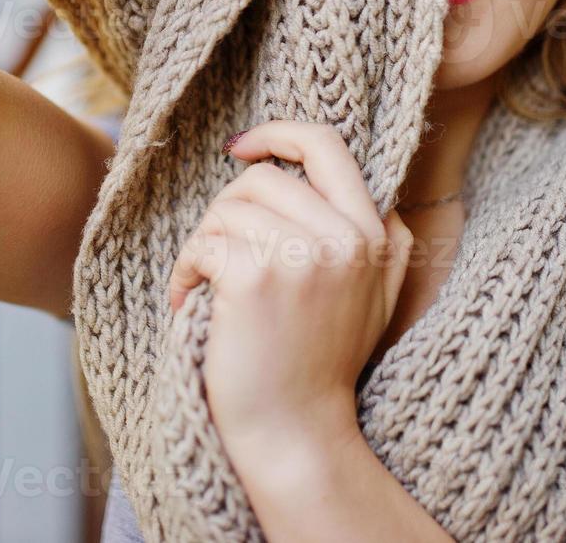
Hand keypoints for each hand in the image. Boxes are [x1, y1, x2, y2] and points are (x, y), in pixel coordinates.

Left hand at [168, 120, 413, 451]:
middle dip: (227, 212)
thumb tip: (355, 182)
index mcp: (375, 233)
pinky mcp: (256, 277)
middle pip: (263, 177)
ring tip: (207, 289)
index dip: (277, 133)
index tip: (241, 147)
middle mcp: (345, 237)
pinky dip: (186, 272)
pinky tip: (192, 304)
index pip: (325, 145)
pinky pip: (203, 243)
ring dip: (203, 247)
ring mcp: (302, 256)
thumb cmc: (324, 364)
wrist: (297, 432)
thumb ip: (379, 237)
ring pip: (226, 210)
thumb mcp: (376, 295)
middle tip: (219, 257)